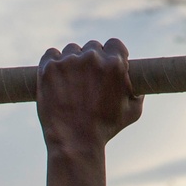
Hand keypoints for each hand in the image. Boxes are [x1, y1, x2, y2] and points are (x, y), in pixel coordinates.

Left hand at [36, 39, 143, 153]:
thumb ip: (137, 91)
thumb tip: (135, 82)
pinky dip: (52, 62)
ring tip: (70, 81)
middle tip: (86, 78)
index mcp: (115, 63)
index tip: (105, 64)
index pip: (114, 44)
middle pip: (92, 47)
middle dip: (91, 60)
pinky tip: (55, 74)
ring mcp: (68, 62)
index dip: (111, 54)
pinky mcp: (48, 69)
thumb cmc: (105, 129)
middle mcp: (92, 58)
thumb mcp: (133, 111)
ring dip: (71, 61)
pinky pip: (50, 54)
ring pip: (71, 51)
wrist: (75, 141)